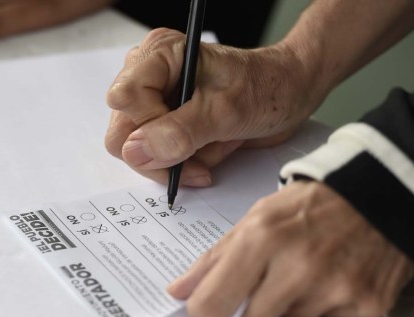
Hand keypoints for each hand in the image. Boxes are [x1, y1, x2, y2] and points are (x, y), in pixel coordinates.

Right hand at [105, 28, 320, 186]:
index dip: (149, 125)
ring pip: (139, 152)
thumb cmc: (267, 88)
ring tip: (215, 145)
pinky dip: (187, 163)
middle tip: (198, 159)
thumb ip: (179, 132)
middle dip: (163, 154)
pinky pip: (159, 159)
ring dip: (180, 160)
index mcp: (158, 56)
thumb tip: (136, 151)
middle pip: (123, 133)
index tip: (184, 135)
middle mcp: (150, 77)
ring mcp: (157, 104)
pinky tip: (213, 148)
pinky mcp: (167, 125)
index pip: (124, 99)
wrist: (290, 95)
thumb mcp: (226, 111)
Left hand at [167, 181, 413, 316]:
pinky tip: (336, 274)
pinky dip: (325, 304)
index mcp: (262, 239)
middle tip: (258, 292)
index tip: (207, 309)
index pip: (212, 305)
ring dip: (290, 305)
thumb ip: (214, 258)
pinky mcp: (367, 305)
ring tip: (309, 268)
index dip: (204, 313)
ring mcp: (336, 289)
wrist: (382, 190)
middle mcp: (298, 267)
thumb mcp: (256, 217)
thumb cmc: (310, 204)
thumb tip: (178, 292)